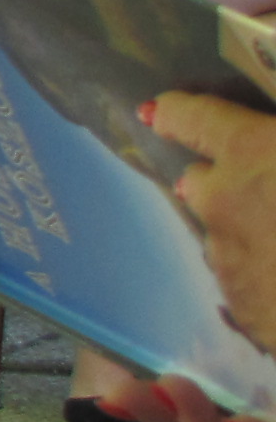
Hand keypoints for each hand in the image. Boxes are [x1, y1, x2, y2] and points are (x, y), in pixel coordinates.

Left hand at [148, 90, 275, 350]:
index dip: (176, 112)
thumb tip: (270, 152)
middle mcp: (224, 201)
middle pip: (198, 182)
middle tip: (256, 187)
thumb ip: (275, 146)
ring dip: (248, 234)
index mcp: (251, 153)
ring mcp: (229, 259)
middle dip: (219, 181)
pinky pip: (245, 283)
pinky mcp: (244, 310)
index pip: (191, 118)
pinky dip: (264, 278)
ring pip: (223, 236)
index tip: (157, 111)